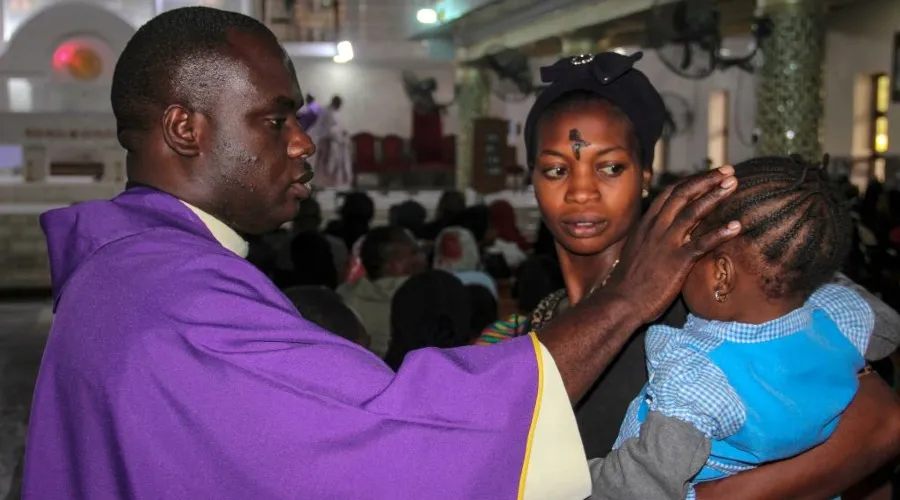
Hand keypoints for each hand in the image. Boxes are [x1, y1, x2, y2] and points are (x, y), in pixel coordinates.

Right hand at [604, 166, 739, 323]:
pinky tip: (737, 226)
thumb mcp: (637, 249)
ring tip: (733, 185)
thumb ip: (652, 235)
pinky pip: (702, 243)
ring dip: (714, 196)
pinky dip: (720, 233)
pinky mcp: (677, 261)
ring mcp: (666, 243)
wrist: (621, 301)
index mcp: (647, 224)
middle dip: (707, 180)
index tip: (710, 175)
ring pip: (693, 212)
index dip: (692, 181)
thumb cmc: (629, 280)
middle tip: (728, 171)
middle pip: (683, 195)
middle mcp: (656, 228)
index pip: (670, 193)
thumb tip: (665, 229)